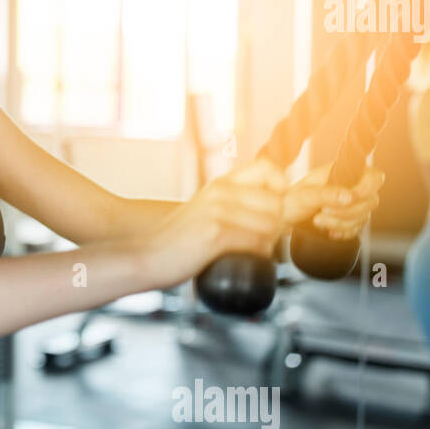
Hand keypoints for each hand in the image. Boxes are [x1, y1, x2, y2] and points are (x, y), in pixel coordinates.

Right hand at [144, 157, 287, 284]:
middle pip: (277, 204)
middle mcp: (221, 191)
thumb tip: (280, 212)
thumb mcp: (207, 211)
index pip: (270, 169)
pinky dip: (255, 256)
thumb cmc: (180, 242)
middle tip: (257, 241)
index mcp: (220, 183)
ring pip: (271, 225)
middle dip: (275, 226)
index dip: (281, 188)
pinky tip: (237, 259)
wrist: (148, 257)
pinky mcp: (216, 232)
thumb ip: (238, 205)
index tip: (274, 209)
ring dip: (265, 244)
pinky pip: (257, 243)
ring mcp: (218, 210)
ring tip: (244, 251)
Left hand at [283, 163, 383, 240]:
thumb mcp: (306, 194)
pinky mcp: (351, 221)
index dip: (367, 189)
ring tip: (318, 220)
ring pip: (363, 217)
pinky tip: (329, 231)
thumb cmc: (292, 199)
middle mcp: (353, 187)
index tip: (349, 198)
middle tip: (323, 211)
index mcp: (345, 172)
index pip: (374, 177)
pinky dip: (343, 232)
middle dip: (347, 210)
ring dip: (341, 222)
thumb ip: (327, 193)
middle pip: (371, 201)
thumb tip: (349, 196)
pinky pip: (356, 229)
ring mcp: (354, 205)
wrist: (285, 216)